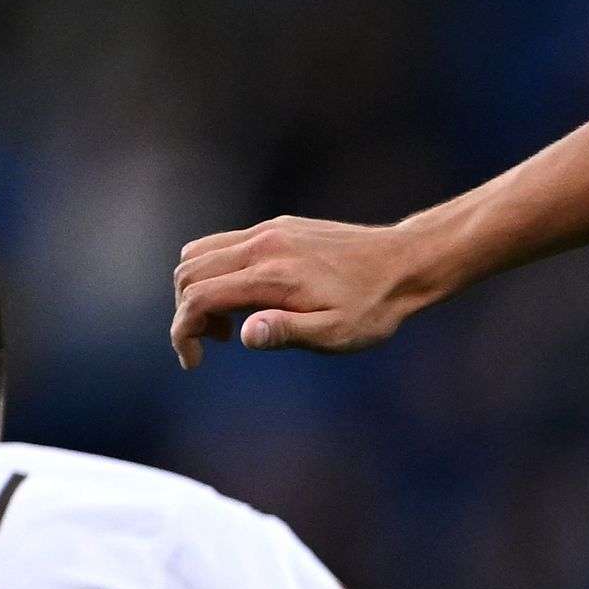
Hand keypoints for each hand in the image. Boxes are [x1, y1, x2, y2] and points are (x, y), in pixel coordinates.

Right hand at [168, 216, 444, 366]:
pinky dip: (217, 273)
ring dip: (199, 290)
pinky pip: (224, 244)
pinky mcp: (277, 227)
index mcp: (272, 274)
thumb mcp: (335, 333)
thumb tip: (242, 335)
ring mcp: (268, 231)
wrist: (405, 262)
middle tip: (215, 344)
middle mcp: (262, 244)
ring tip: (232, 324)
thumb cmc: (372, 307)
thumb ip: (286, 331)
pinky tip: (250, 300)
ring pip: (200, 253)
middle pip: (189, 271)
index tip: (194, 361)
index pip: (199, 296)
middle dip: (186, 312)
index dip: (183, 332)